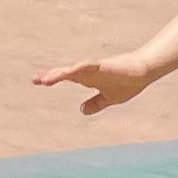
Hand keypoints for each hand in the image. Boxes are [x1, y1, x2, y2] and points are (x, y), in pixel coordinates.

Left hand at [31, 52, 153, 110]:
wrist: (143, 72)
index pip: (65, 77)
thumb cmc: (127, 82)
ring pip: (72, 70)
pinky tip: (67, 71)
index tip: (36, 81)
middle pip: (64, 73)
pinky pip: (87, 66)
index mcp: (87, 79)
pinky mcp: (102, 66)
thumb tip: (82, 111)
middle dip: (50, 76)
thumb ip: (96, 104)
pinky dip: (76, 68)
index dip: (52, 79)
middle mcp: (87, 72)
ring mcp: (94, 68)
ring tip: (45, 80)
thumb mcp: (109, 98)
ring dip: (59, 74)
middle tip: (34, 79)